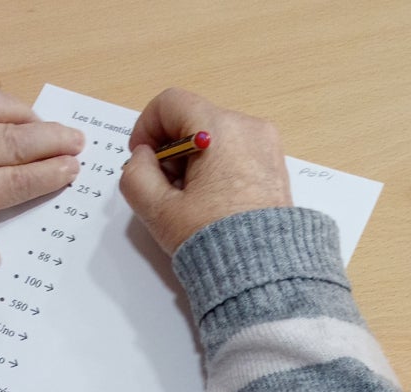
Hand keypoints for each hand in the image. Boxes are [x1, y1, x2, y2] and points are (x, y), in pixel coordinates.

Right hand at [120, 88, 291, 254]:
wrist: (263, 270)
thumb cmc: (211, 238)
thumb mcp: (157, 209)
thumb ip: (135, 173)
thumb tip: (144, 156)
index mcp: (219, 129)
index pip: (170, 102)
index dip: (147, 126)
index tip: (142, 157)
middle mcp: (248, 127)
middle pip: (193, 118)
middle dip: (170, 147)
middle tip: (165, 186)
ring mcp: (266, 143)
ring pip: (214, 134)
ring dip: (192, 158)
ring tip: (189, 197)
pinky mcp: (274, 162)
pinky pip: (236, 148)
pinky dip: (216, 164)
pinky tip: (211, 199)